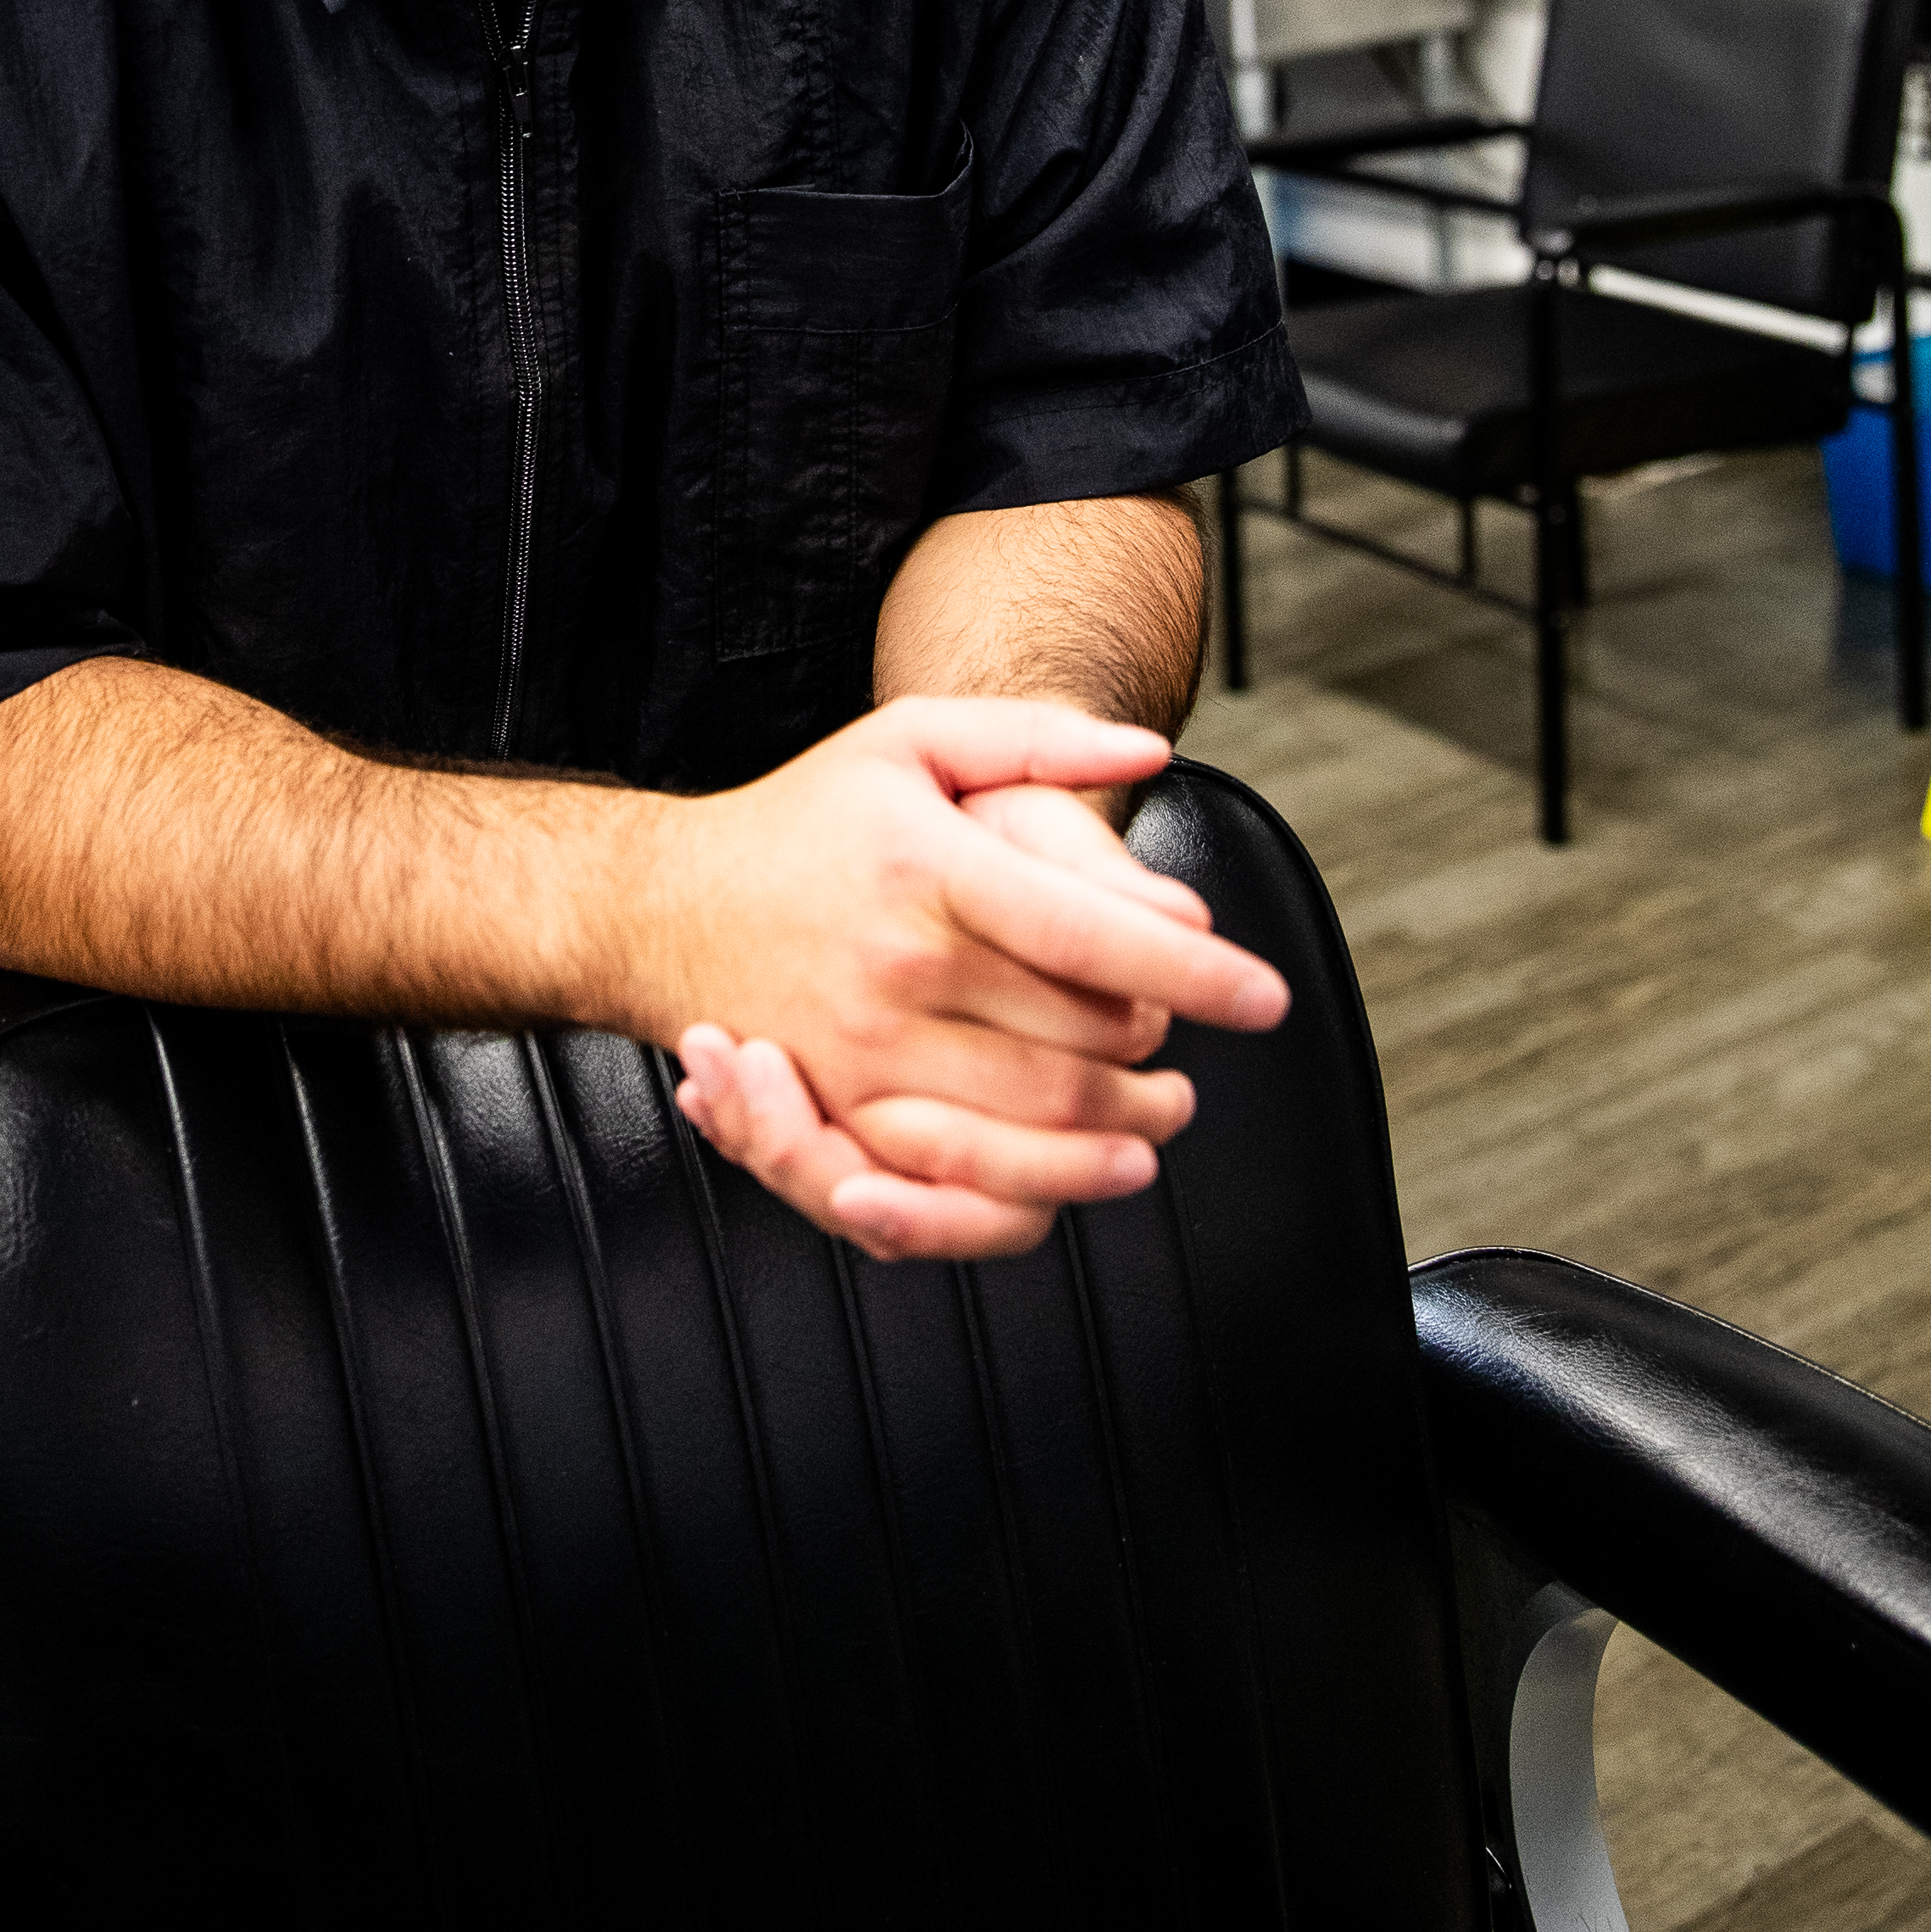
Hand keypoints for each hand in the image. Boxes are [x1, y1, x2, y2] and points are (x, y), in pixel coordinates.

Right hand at [638, 697, 1288, 1265]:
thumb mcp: (911, 741)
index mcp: (926, 869)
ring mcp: (863, 1057)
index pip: (1092, 935)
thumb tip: (1151, 754)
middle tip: (1194, 1042)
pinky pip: (956, 1190)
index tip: (1264, 995)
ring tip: (1164, 1113)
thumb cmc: (808, 820)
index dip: (1197, 970)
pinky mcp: (838, 1121)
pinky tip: (1086, 1171)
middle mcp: (897, 970)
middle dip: (1164, 1054)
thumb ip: (1035, 737)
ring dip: (1124, 1133)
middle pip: (1080, 1045)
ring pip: (1035, 1129)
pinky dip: (1036, 1194)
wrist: (665, 906)